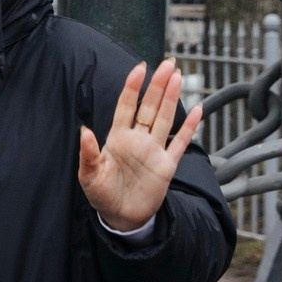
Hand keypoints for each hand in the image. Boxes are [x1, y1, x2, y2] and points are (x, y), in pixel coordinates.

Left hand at [79, 60, 202, 231]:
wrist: (121, 217)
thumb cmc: (101, 194)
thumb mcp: (89, 175)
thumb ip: (87, 153)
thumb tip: (83, 130)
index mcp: (117, 139)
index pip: (126, 106)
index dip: (133, 87)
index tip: (140, 68)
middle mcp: (137, 140)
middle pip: (149, 107)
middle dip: (157, 85)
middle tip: (167, 63)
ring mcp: (154, 150)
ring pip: (165, 118)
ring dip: (171, 98)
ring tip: (178, 76)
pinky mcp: (167, 165)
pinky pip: (180, 142)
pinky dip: (190, 127)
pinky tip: (198, 110)